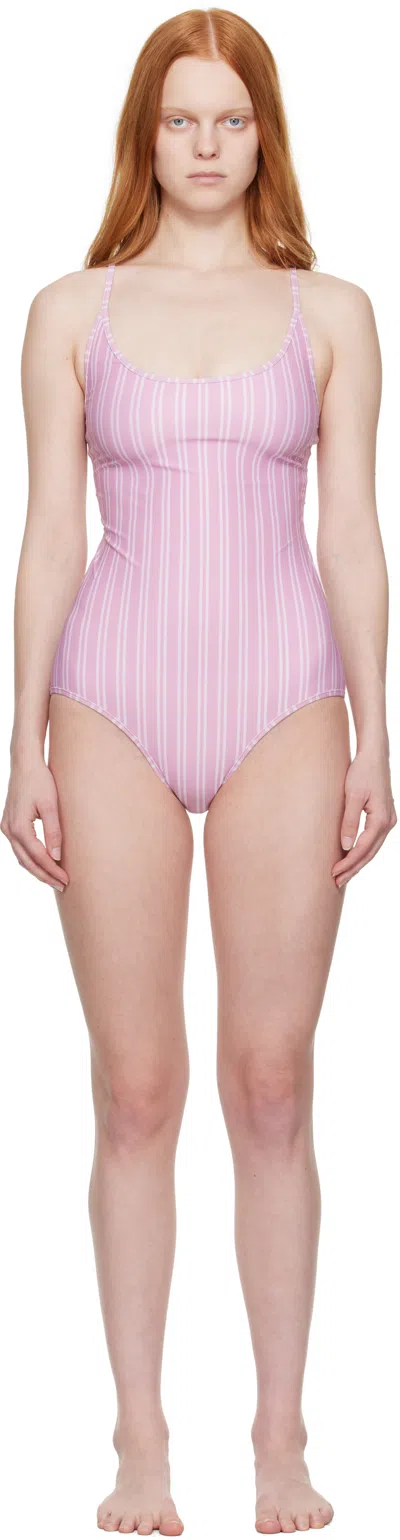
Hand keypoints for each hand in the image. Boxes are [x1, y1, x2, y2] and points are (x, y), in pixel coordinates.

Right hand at [1, 751, 69, 892]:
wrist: (24, 763)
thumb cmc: (40, 781)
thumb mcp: (51, 805)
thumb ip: (54, 831)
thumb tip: (57, 857)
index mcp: (19, 827)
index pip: (37, 857)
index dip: (52, 871)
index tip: (67, 880)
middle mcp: (9, 830)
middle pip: (27, 862)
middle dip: (45, 875)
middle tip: (62, 885)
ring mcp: (6, 828)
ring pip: (21, 857)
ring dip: (37, 869)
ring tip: (54, 878)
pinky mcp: (9, 824)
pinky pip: (19, 848)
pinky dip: (30, 858)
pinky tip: (43, 863)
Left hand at [332, 741, 396, 888]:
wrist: (375, 756)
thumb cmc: (362, 772)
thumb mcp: (352, 796)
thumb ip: (349, 821)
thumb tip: (345, 846)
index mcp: (381, 819)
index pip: (363, 848)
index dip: (348, 863)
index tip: (333, 873)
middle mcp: (388, 822)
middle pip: (370, 853)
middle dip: (353, 868)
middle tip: (336, 882)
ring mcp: (388, 820)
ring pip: (373, 848)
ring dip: (358, 862)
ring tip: (342, 875)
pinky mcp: (384, 817)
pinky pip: (373, 840)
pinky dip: (363, 851)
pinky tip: (352, 857)